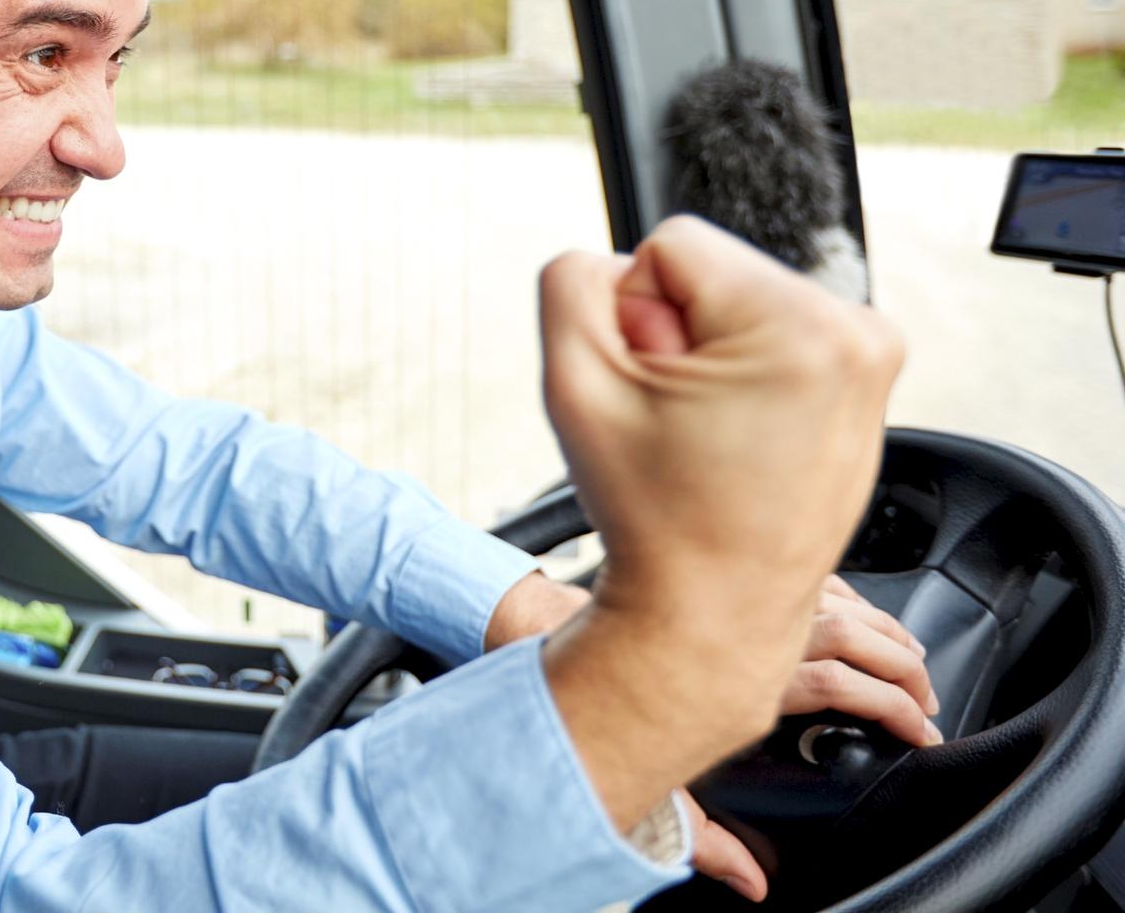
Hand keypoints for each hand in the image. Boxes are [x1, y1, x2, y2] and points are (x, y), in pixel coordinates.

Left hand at [493, 572, 938, 901]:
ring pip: (828, 596)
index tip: (924, 729)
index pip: (838, 686)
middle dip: (902, 664)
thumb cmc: (578, 696)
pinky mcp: (709, 572)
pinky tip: (846, 604)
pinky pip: (792, 572)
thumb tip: (751, 884)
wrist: (524, 624)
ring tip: (906, 653)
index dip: (891, 705)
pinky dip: (833, 589)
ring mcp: (729, 593)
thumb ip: (702, 837)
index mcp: (736, 680)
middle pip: (849, 633)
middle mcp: (740, 628)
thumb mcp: (645, 788)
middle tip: (929, 695)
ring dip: (876, 624)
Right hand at [537, 216, 904, 832]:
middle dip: (676, 336)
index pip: (670, 246)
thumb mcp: (572, 383)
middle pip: (712, 272)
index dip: (633, 317)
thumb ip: (569, 281)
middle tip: (677, 425)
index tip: (653, 395)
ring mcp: (871, 361)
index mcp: (797, 324)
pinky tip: (734, 440)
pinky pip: (776, 338)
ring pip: (741, 303)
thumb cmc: (650, 514)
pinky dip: (745, 378)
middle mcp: (856, 332)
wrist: (711, 613)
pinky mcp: (866, 385)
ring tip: (706, 438)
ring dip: (708, 359)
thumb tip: (615, 263)